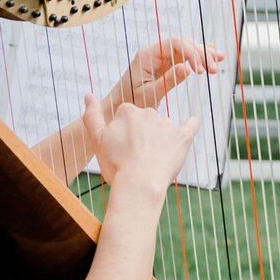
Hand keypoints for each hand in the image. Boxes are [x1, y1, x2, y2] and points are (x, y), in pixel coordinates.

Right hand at [83, 94, 199, 193]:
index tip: (120, 147)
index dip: (121, 132)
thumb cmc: (116, 165)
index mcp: (128, 111)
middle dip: (140, 134)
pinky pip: (191, 125)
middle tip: (134, 155)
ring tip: (152, 159)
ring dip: (159, 137)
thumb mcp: (96, 140)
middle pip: (143, 120)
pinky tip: (191, 124)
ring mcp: (167, 124)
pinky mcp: (183, 137)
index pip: (124, 116)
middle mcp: (149, 112)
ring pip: (162, 126)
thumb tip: (89, 94)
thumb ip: (91, 116)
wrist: (140, 185)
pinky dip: (191, 124)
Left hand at [104, 38, 222, 116]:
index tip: (200, 71)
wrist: (118, 106)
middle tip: (212, 70)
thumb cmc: (130, 102)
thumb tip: (186, 68)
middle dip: (200, 54)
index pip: (174, 44)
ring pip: (186, 49)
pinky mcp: (165, 65)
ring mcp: (161, 58)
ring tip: (219, 61)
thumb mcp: (148, 94)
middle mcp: (155, 53)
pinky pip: (184, 57)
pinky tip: (213, 56)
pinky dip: (198, 57)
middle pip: (183, 44)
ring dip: (203, 54)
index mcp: (148, 55)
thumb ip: (167, 81)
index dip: (191, 53)